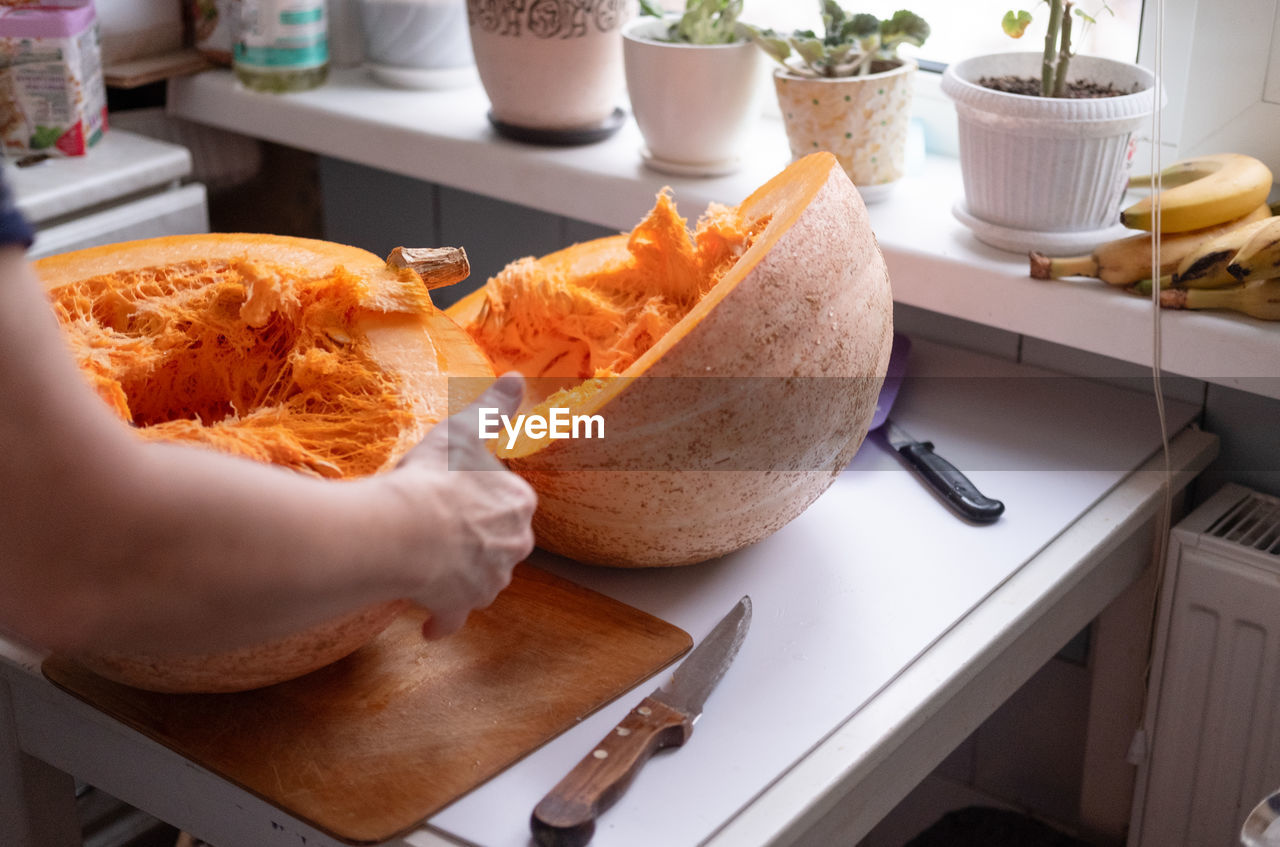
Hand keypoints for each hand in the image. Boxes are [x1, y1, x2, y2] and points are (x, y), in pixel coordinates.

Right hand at [392, 372, 536, 638]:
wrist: (400, 531)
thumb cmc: (432, 478)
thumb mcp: (463, 431)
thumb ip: (493, 409)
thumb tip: (518, 378)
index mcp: (519, 503)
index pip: (508, 499)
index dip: (478, 494)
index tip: (456, 491)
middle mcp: (514, 544)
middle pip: (498, 540)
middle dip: (475, 537)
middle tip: (440, 525)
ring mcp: (490, 578)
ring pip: (479, 577)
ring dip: (460, 573)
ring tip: (429, 562)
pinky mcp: (461, 604)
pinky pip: (454, 615)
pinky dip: (443, 619)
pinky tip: (429, 624)